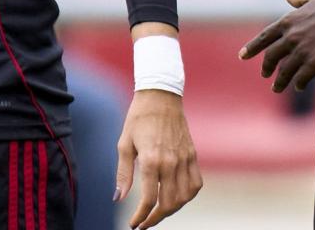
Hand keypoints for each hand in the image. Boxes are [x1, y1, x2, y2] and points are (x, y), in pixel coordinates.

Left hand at [115, 87, 201, 227]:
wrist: (160, 96)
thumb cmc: (138, 118)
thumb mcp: (124, 144)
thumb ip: (123, 174)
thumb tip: (118, 198)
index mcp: (151, 160)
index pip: (149, 200)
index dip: (141, 217)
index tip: (134, 224)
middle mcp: (171, 162)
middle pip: (168, 203)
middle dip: (155, 219)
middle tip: (144, 223)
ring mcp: (184, 159)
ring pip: (184, 197)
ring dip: (172, 210)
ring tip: (159, 212)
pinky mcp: (192, 155)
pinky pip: (196, 184)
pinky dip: (188, 196)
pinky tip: (176, 198)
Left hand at [239, 0, 314, 91]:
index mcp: (287, 21)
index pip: (264, 37)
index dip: (252, 48)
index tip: (242, 56)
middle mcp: (290, 38)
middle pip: (271, 57)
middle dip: (266, 67)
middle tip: (265, 74)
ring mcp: (300, 52)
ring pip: (284, 72)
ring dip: (279, 82)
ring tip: (277, 88)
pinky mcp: (313, 65)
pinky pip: (301, 78)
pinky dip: (298, 84)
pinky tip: (299, 87)